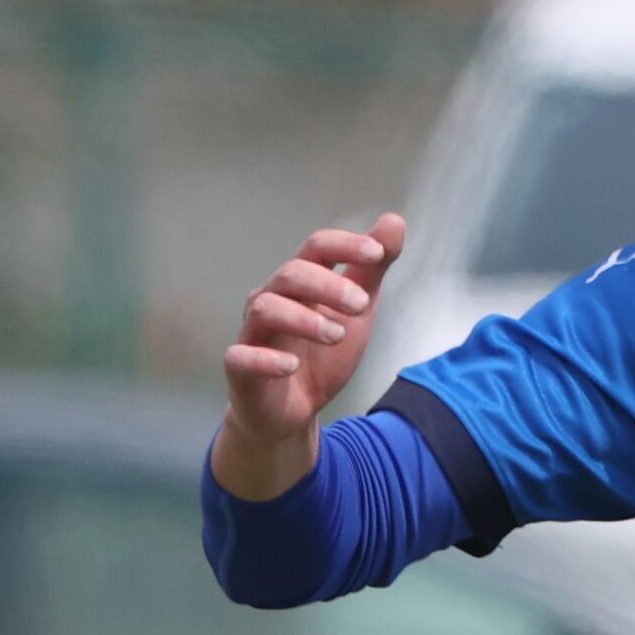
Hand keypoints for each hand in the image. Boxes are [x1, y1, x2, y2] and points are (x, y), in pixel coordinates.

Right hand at [212, 213, 405, 498]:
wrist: (293, 412)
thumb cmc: (319, 356)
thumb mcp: (356, 312)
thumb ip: (371, 271)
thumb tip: (394, 221)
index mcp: (301, 283)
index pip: (317, 247)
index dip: (345, 245)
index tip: (377, 253)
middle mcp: (272, 299)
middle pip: (291, 274)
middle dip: (328, 285)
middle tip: (362, 305)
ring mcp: (253, 333)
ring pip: (266, 309)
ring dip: (304, 319)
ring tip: (337, 336)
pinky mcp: (239, 368)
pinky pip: (241, 357)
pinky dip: (266, 359)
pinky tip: (291, 365)